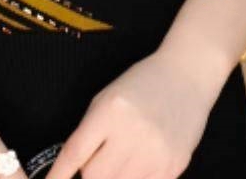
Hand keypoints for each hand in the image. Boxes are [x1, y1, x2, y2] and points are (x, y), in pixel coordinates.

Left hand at [43, 48, 224, 178]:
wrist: (187, 77)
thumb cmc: (141, 83)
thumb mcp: (107, 98)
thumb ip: (90, 131)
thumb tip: (75, 168)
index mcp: (110, 111)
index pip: (75, 153)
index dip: (59, 174)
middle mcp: (132, 134)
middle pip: (95, 177)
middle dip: (88, 176)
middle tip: (94, 163)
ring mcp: (155, 154)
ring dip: (113, 178)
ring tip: (119, 159)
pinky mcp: (174, 167)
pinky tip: (137, 164)